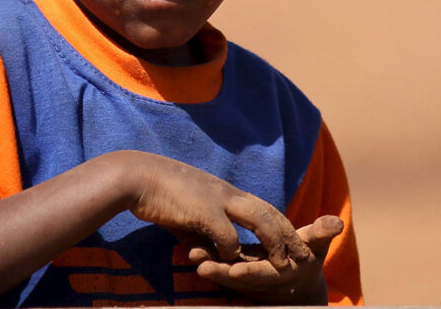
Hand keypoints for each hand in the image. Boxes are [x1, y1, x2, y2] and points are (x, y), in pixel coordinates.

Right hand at [120, 151, 310, 269]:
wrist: (137, 176)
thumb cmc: (157, 193)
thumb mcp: (185, 213)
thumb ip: (199, 231)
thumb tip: (203, 251)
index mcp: (225, 192)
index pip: (262, 206)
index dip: (280, 224)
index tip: (293, 241)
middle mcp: (228, 193)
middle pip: (269, 212)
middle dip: (289, 234)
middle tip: (303, 254)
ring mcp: (218, 201)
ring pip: (259, 221)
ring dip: (273, 244)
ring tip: (283, 264)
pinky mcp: (204, 212)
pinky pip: (228, 236)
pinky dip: (234, 253)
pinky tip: (233, 264)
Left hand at [187, 215, 342, 304]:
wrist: (298, 279)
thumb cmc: (309, 257)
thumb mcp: (317, 246)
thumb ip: (322, 234)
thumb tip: (336, 223)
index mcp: (279, 271)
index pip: (262, 273)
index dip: (250, 271)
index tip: (235, 269)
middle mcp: (259, 279)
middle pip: (236, 277)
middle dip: (219, 272)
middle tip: (200, 264)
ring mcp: (245, 277)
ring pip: (224, 273)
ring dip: (208, 264)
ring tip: (191, 253)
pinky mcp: (234, 271)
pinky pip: (219, 266)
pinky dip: (207, 258)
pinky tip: (189, 245)